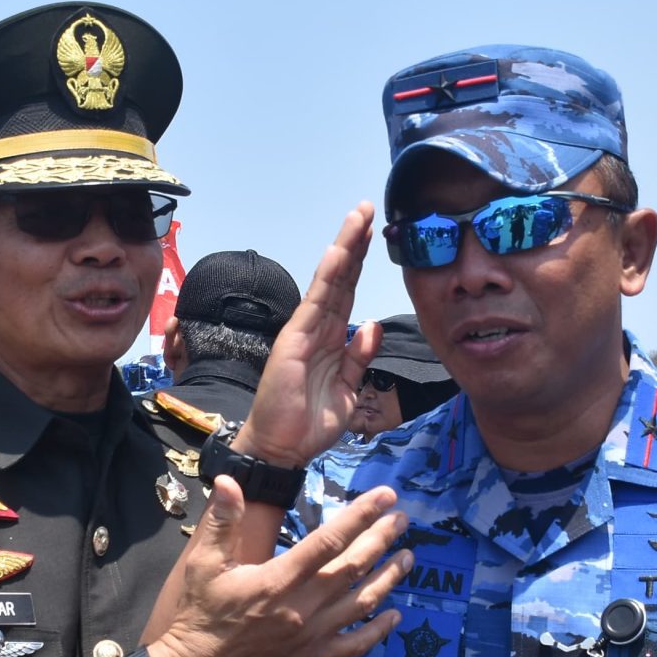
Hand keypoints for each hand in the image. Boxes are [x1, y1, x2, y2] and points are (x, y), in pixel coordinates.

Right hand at [148, 476, 408, 656]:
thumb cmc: (199, 615)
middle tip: (403, 519)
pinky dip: (379, 631)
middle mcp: (302, 608)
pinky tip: (394, 616)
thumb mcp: (202, 564)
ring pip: (362, 603)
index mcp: (277, 580)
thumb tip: (231, 481)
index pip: (328, 541)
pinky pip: (355, 645)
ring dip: (389, 579)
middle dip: (382, 539)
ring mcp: (311, 636)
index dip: (360, 516)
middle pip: (354, 568)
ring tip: (409, 557)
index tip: (385, 497)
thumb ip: (222, 522)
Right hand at [235, 203, 380, 468]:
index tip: (375, 233)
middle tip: (369, 208)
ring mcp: (305, 330)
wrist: (281, 448)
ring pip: (330, 281)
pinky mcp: (295, 339)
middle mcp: (318, 328)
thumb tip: (373, 325)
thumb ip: (359, 358)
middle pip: (341, 278)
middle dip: (355, 243)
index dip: (361, 263)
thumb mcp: (348, 390)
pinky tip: (339, 252)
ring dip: (345, 247)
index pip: (349, 292)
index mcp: (332, 339)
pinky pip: (316, 302)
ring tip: (359, 216)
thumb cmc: (308, 423)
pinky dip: (328, 276)